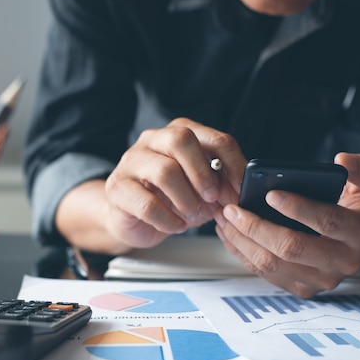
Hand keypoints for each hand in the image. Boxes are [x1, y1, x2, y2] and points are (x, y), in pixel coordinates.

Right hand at [103, 117, 245, 248]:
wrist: (130, 218)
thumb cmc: (168, 200)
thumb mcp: (200, 190)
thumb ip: (219, 184)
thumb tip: (240, 191)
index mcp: (178, 133)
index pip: (213, 138)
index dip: (233, 164)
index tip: (241, 188)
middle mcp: (152, 141)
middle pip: (181, 139)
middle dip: (203, 172)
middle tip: (212, 197)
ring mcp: (131, 162)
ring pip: (164, 171)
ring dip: (186, 199)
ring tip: (193, 215)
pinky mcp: (117, 189)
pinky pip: (148, 204)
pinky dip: (168, 220)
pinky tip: (176, 226)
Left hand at [214, 152, 359, 297]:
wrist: (358, 236)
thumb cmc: (358, 204)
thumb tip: (342, 161)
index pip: (327, 222)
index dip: (298, 208)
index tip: (270, 194)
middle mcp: (343, 262)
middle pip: (292, 248)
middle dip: (257, 227)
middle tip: (233, 207)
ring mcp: (321, 280)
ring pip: (272, 264)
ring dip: (242, 240)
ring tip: (225, 217)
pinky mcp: (301, 287)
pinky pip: (264, 273)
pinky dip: (242, 252)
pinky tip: (229, 232)